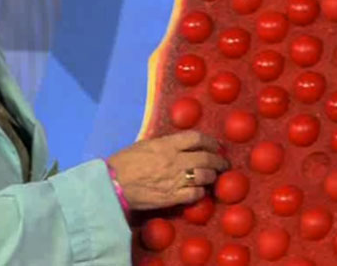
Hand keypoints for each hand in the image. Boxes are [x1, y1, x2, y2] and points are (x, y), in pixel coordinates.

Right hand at [106, 131, 227, 210]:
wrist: (113, 184)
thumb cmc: (124, 161)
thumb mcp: (145, 144)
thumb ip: (164, 144)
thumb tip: (178, 144)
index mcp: (167, 144)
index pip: (196, 139)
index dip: (211, 142)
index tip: (217, 145)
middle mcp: (175, 160)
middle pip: (206, 158)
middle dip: (218, 161)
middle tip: (223, 164)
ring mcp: (175, 179)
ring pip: (204, 177)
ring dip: (211, 177)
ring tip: (213, 177)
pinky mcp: (172, 197)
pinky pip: (195, 194)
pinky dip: (201, 192)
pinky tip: (199, 191)